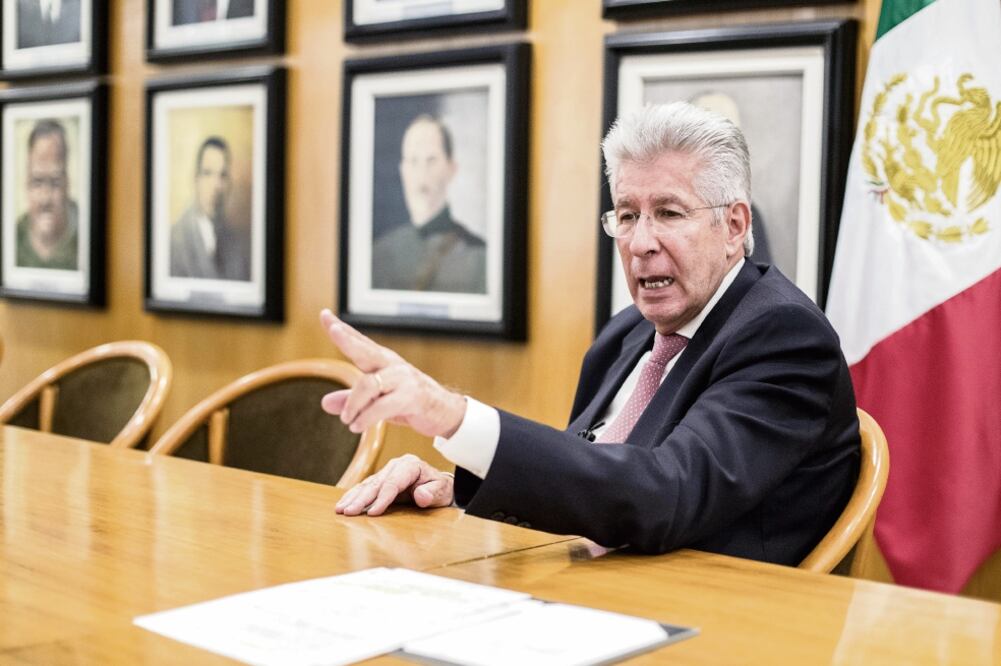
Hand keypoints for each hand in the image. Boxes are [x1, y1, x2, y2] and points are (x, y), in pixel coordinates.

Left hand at [319, 309, 466, 437]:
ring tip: (347, 420)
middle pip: (365, 350)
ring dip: (352, 405)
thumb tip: (324, 403)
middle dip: (347, 339)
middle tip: (333, 330)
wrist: (444, 412)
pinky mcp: (410, 397)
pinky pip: (381, 406)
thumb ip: (351, 400)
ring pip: (369, 384)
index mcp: (383, 362)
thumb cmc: (408, 402)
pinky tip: (357, 426)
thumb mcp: (376, 401)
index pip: (359, 342)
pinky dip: (365, 418)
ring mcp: (402, 379)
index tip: (324, 315)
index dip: (341, 329)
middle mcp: (392, 365)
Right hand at [335, 454, 453, 515]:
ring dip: (352, 498)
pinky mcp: (380, 479)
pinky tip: (342, 504)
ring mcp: (386, 471)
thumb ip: (432, 493)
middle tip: (348, 512)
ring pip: (367, 485)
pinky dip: (353, 496)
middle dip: (361, 499)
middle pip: (376, 483)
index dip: (383, 498)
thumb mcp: (442, 492)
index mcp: (410, 466)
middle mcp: (395, 466)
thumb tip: (421, 496)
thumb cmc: (440, 489)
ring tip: (340, 510)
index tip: (373, 512)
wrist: (439, 486)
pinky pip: (365, 487)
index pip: (393, 483)